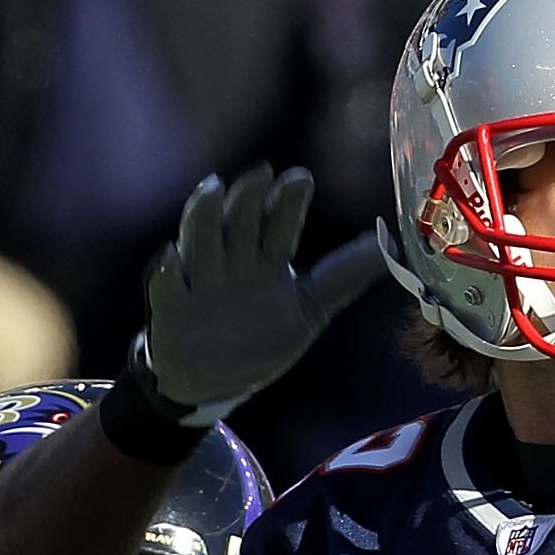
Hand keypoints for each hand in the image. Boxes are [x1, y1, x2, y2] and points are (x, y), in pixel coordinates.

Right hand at [134, 166, 383, 425]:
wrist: (213, 381)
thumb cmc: (262, 336)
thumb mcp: (311, 306)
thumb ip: (346, 274)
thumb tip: (391, 242)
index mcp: (267, 261)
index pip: (279, 226)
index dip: (288, 203)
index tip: (300, 180)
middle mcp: (233, 263)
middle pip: (239, 223)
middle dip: (249, 199)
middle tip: (261, 173)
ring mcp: (200, 284)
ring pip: (200, 240)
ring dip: (205, 215)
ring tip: (213, 188)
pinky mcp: (171, 310)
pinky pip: (163, 286)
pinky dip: (164, 270)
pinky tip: (169, 256)